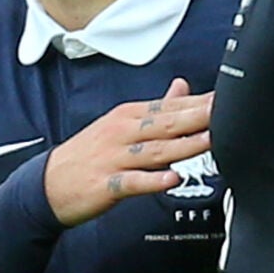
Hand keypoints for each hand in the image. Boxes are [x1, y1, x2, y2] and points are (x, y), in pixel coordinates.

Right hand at [44, 77, 213, 226]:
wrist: (48, 184)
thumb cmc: (91, 153)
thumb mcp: (121, 123)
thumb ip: (156, 107)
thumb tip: (183, 87)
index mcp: (129, 116)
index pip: (169, 107)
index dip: (198, 103)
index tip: (226, 97)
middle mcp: (123, 132)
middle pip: (166, 124)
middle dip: (196, 117)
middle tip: (223, 111)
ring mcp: (114, 158)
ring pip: (155, 151)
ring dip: (184, 146)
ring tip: (210, 141)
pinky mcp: (107, 184)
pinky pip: (132, 182)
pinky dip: (152, 180)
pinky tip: (172, 178)